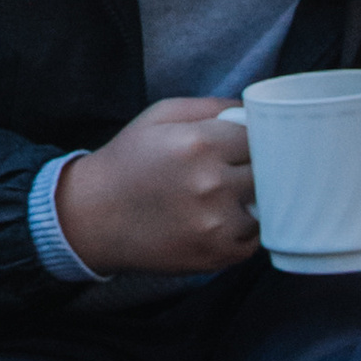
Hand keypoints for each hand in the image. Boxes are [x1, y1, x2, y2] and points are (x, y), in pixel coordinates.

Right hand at [54, 97, 256, 277]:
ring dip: (253, 201)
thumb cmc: (127, 162)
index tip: (244, 146)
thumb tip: (253, 112)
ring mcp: (216, 222)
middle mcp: (211, 183)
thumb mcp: (159, 117)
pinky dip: (245, 229)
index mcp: (198, 143)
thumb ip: (210, 107)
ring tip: (228, 197)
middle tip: (239, 170)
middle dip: (258, 169)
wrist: (91, 216)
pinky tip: (220, 220)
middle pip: (269, 171)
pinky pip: (255, 238)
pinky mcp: (216, 253)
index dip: (255, 140)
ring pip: (267, 206)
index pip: (260, 136)